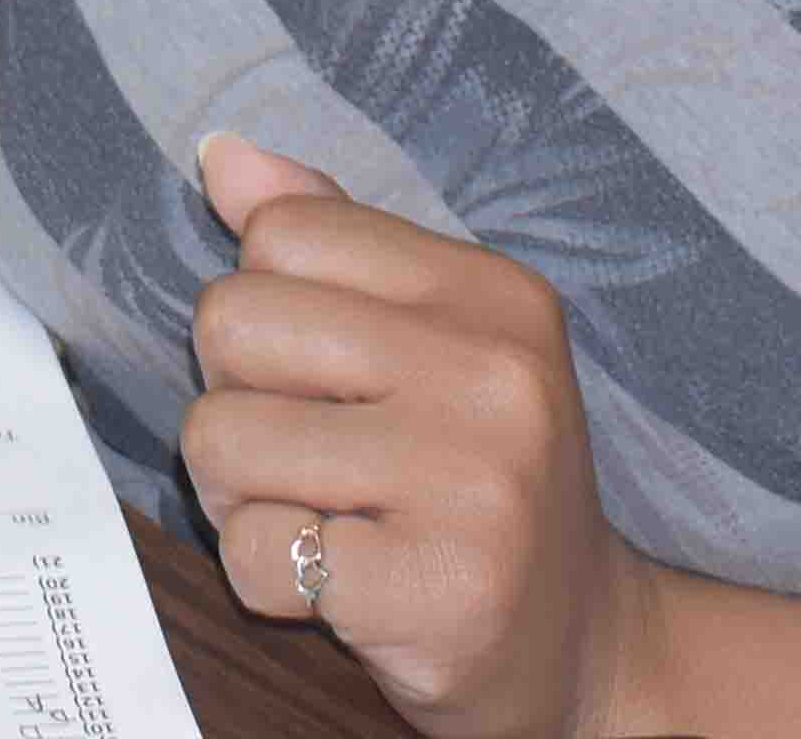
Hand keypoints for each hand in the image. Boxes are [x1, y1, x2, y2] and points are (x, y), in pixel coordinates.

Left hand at [180, 134, 662, 738]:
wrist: (581, 648)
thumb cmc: (473, 478)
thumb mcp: (432, 339)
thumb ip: (330, 239)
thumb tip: (221, 151)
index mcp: (493, 293)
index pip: (279, 232)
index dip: (270, 310)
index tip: (329, 375)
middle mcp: (494, 377)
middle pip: (231, 323)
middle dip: (239, 397)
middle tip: (315, 458)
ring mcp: (473, 487)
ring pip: (220, 438)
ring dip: (242, 496)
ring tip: (324, 518)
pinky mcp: (436, 592)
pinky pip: (254, 552)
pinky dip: (268, 578)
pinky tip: (341, 584)